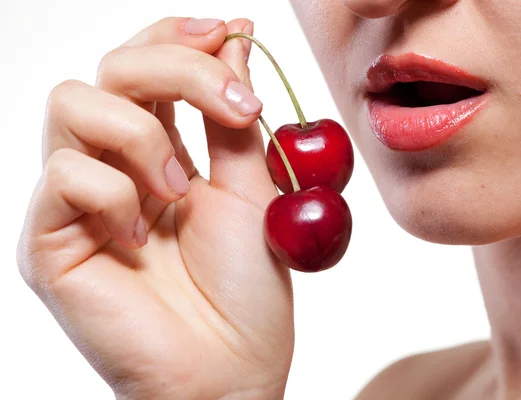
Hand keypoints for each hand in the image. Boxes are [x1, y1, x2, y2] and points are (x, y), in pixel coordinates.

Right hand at [17, 17, 292, 399]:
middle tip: (233, 109)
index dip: (178, 34)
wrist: (231, 367)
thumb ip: (232, 116)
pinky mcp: (48, 240)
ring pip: (72, 102)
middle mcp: (112, 166)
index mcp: (159, 151)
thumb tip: (235, 36)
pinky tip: (139, 235)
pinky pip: (62, 175)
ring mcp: (75, 201)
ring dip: (143, 135)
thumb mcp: (252, 187)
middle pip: (109, 67)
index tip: (228, 31)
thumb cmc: (246, 288)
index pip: (144, 62)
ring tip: (179, 190)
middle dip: (174, 67)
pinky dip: (114, 192)